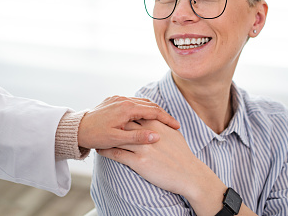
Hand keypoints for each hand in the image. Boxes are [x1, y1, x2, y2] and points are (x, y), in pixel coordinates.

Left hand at [77, 96, 179, 148]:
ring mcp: (118, 99)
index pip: (153, 111)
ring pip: (142, 102)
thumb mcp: (117, 139)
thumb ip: (137, 137)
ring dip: (153, 111)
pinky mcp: (113, 101)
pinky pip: (133, 103)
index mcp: (127, 108)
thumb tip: (156, 136)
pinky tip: (147, 118)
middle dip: (163, 114)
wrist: (76, 128)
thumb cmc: (96, 136)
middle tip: (174, 124)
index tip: (177, 127)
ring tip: (163, 122)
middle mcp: (124, 100)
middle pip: (149, 105)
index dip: (167, 119)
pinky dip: (143, 109)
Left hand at [98, 120, 257, 215]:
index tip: (120, 113)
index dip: (130, 112)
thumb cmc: (182, 156)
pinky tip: (100, 151)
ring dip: (108, 135)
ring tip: (98, 134)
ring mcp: (141, 147)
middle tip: (105, 120)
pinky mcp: (138, 161)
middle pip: (127, 122)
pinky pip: (117, 154)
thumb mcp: (172, 135)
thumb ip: (160, 124)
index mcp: (156, 124)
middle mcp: (147, 133)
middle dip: (117, 120)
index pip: (140, 113)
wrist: (189, 175)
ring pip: (119, 137)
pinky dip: (107, 151)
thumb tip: (153, 116)